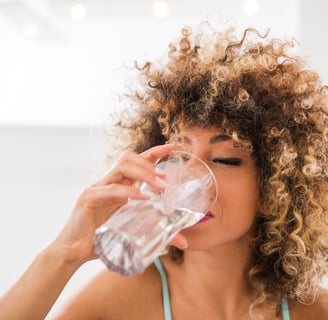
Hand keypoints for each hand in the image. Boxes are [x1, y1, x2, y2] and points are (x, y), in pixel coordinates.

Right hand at [50, 144, 186, 266]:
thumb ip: (156, 232)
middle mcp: (107, 182)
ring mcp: (97, 188)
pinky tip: (144, 199)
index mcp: (117, 185)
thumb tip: (184, 240)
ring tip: (160, 185)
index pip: (136, 161)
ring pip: (121, 168)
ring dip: (143, 173)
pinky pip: (111, 190)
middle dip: (150, 163)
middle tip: (167, 177)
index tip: (172, 147)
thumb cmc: (102, 239)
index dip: (154, 152)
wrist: (73, 253)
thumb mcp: (133, 231)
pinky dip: (129, 191)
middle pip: (128, 158)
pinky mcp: (88, 199)